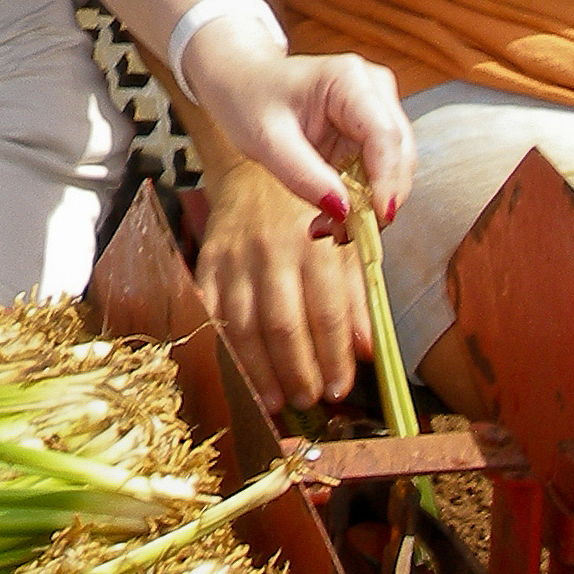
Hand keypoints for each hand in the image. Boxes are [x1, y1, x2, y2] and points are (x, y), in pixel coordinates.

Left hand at [182, 25, 414, 227]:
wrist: (244, 83)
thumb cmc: (251, 101)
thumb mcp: (266, 141)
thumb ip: (304, 176)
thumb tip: (344, 211)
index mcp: (349, 79)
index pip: (385, 134)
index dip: (387, 179)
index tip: (377, 217)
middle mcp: (374, 91)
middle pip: (399, 155)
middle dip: (377, 200)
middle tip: (339, 233)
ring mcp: (376, 111)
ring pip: (394, 169)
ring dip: (368, 205)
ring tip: (327, 227)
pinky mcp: (370, 134)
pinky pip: (378, 174)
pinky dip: (361, 199)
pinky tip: (331, 214)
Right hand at [196, 160, 370, 413]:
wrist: (254, 171)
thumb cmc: (310, 212)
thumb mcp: (346, 242)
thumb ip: (357, 295)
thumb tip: (366, 350)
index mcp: (315, 242)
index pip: (327, 313)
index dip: (334, 358)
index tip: (340, 389)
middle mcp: (273, 250)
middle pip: (283, 326)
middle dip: (297, 373)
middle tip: (308, 401)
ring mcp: (235, 258)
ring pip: (244, 328)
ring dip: (260, 372)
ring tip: (276, 401)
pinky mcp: (207, 263)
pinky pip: (211, 315)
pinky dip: (224, 349)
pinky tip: (238, 374)